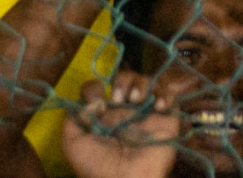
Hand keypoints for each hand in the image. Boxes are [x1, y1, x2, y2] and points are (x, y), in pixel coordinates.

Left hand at [62, 76, 177, 177]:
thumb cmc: (97, 165)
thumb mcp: (73, 143)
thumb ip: (75, 117)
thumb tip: (97, 101)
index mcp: (103, 115)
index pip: (98, 88)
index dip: (95, 88)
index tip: (97, 101)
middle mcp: (124, 111)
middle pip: (126, 78)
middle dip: (122, 81)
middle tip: (119, 99)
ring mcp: (145, 114)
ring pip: (147, 82)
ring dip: (141, 84)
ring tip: (135, 99)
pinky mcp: (165, 120)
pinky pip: (170, 97)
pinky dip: (164, 94)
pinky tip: (157, 106)